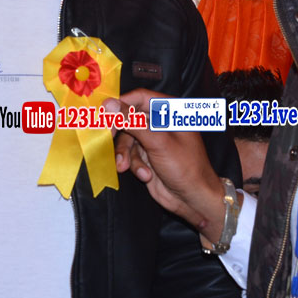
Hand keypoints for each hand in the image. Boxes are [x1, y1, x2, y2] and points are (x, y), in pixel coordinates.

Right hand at [106, 89, 229, 243]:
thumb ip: (133, 122)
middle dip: (120, 133)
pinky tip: (145, 176)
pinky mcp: (147, 156)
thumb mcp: (158, 143)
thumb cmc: (185, 167)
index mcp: (170, 111)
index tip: (104, 115)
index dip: (121, 104)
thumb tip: (108, 104)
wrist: (193, 200)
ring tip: (125, 167)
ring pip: (126, 139)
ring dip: (126, 155)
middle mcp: (160, 122)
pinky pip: (130, 155)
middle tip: (107, 139)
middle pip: (129, 118)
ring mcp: (153, 140)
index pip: (140, 97)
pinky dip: (135, 165)